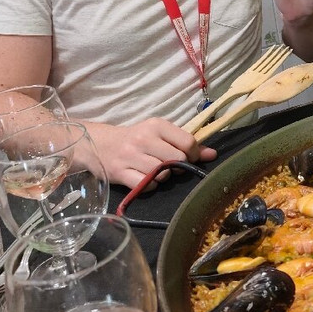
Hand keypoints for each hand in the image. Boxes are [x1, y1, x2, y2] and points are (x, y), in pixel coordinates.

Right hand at [82, 118, 216, 189]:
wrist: (100, 144)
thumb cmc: (136, 139)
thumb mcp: (160, 134)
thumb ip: (186, 143)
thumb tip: (212, 155)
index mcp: (156, 125)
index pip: (188, 142)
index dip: (194, 154)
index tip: (189, 158)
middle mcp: (143, 139)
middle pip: (177, 159)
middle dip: (178, 166)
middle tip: (170, 166)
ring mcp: (130, 156)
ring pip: (162, 174)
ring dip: (163, 177)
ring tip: (155, 171)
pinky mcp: (120, 173)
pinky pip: (147, 185)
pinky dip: (150, 186)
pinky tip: (144, 178)